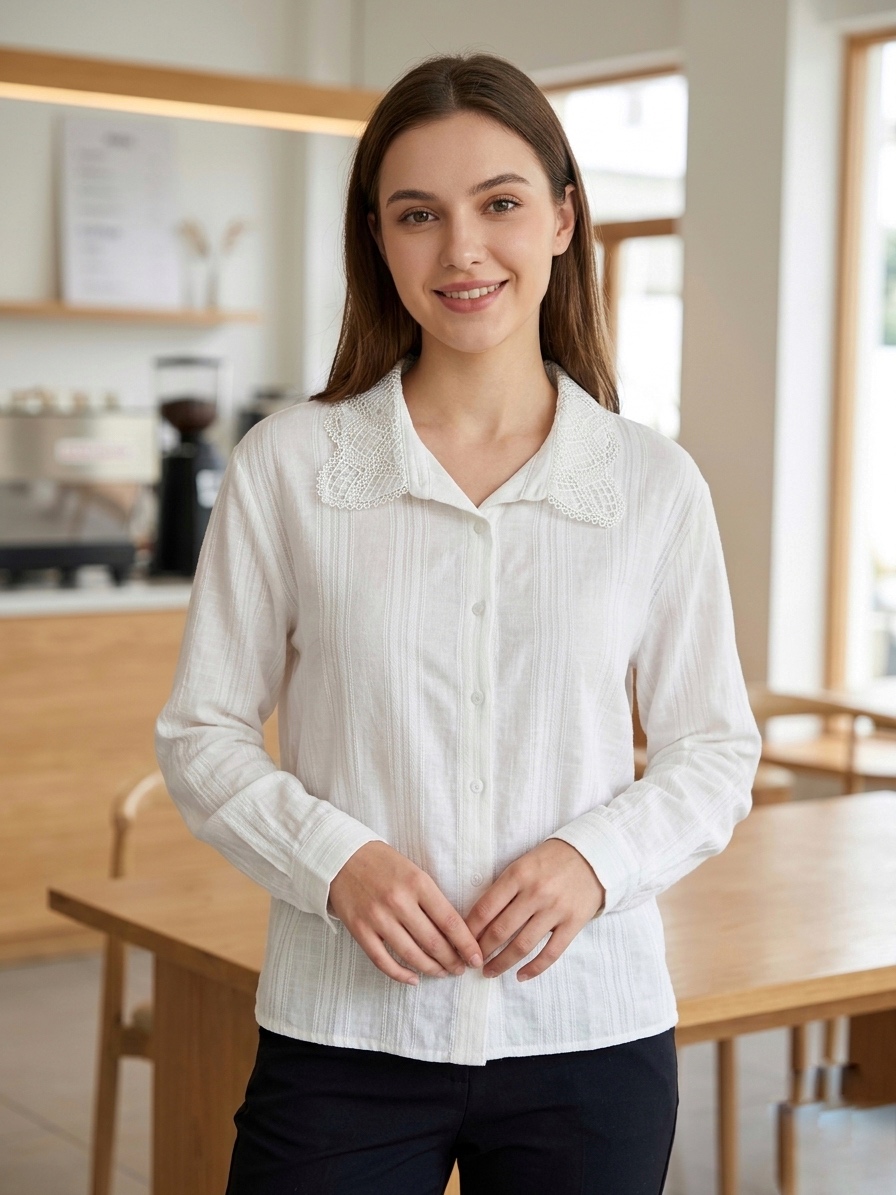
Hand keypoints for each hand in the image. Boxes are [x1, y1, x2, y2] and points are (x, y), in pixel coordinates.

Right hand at [327, 841, 483, 985]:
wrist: (341, 857)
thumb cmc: (382, 863)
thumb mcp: (413, 870)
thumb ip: (431, 898)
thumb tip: (454, 931)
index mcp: (417, 883)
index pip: (450, 921)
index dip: (466, 944)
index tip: (476, 957)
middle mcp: (398, 901)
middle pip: (433, 942)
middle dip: (452, 961)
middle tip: (460, 969)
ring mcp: (377, 917)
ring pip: (411, 955)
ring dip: (431, 969)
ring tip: (442, 973)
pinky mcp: (360, 930)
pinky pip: (383, 961)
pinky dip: (400, 974)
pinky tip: (413, 978)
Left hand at [464, 839, 605, 982]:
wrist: (593, 855)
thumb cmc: (551, 860)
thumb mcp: (523, 863)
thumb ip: (504, 887)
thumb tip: (479, 918)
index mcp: (518, 874)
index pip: (486, 908)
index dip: (470, 929)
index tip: (461, 941)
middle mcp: (536, 893)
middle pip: (501, 930)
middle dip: (482, 950)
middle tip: (471, 961)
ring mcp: (555, 909)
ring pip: (522, 945)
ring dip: (502, 962)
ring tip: (489, 972)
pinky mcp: (573, 923)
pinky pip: (551, 953)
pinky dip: (534, 968)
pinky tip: (520, 976)